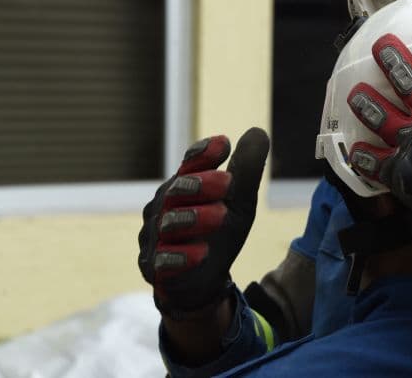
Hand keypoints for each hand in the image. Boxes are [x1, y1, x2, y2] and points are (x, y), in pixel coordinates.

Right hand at [138, 127, 268, 315]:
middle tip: (226, 182)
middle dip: (199, 184)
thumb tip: (258, 131)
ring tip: (219, 215)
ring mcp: (155, 236)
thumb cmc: (218, 231)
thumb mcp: (239, 201)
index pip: (190, 163)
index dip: (203, 153)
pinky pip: (162, 261)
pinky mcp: (153, 267)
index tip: (223, 144)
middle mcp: (165, 206)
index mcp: (186, 184)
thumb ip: (246, 169)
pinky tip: (200, 254)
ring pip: (167, 224)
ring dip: (193, 218)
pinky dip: (180, 257)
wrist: (202, 280)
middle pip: (176, 190)